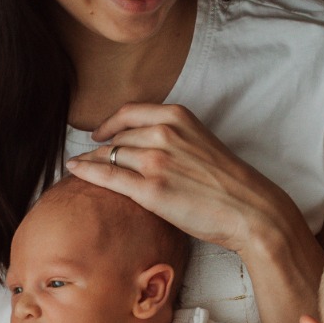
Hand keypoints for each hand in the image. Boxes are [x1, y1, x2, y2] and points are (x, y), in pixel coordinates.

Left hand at [65, 103, 297, 254]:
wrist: (249, 209)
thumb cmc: (228, 182)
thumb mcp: (200, 142)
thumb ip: (172, 136)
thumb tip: (140, 143)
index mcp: (177, 116)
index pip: (129, 113)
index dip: (109, 123)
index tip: (99, 133)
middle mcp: (164, 133)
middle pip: (117, 136)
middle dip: (100, 148)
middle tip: (88, 157)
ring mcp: (156, 161)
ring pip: (110, 154)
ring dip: (91, 160)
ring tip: (80, 168)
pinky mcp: (150, 190)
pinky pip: (107, 176)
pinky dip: (86, 171)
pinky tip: (74, 171)